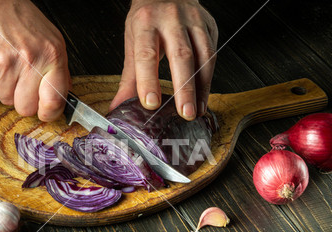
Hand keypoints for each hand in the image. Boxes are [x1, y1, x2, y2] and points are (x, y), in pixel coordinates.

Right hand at [0, 0, 69, 121]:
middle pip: (26, 108)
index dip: (48, 113)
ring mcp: (5, 64)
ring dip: (4, 89)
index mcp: (52, 56)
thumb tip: (64, 96)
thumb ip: (60, 71)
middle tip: (20, 81)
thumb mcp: (52, 41)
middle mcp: (30, 60)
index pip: (54, 101)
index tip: (44, 113)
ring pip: (5, 101)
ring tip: (5, 67)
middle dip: (22, 100)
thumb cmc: (22, 23)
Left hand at [110, 0, 217, 119]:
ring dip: (201, 88)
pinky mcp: (209, 26)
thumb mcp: (132, 43)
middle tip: (184, 113)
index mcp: (146, 23)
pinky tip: (203, 98)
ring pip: (203, 57)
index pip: (147, 54)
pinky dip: (208, 80)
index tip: (151, 103)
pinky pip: (212, 55)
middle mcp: (171, 19)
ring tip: (195, 111)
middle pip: (181, 56)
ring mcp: (193, 21)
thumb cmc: (147, 20)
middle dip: (184, 88)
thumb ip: (128, 78)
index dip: (148, 80)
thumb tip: (119, 107)